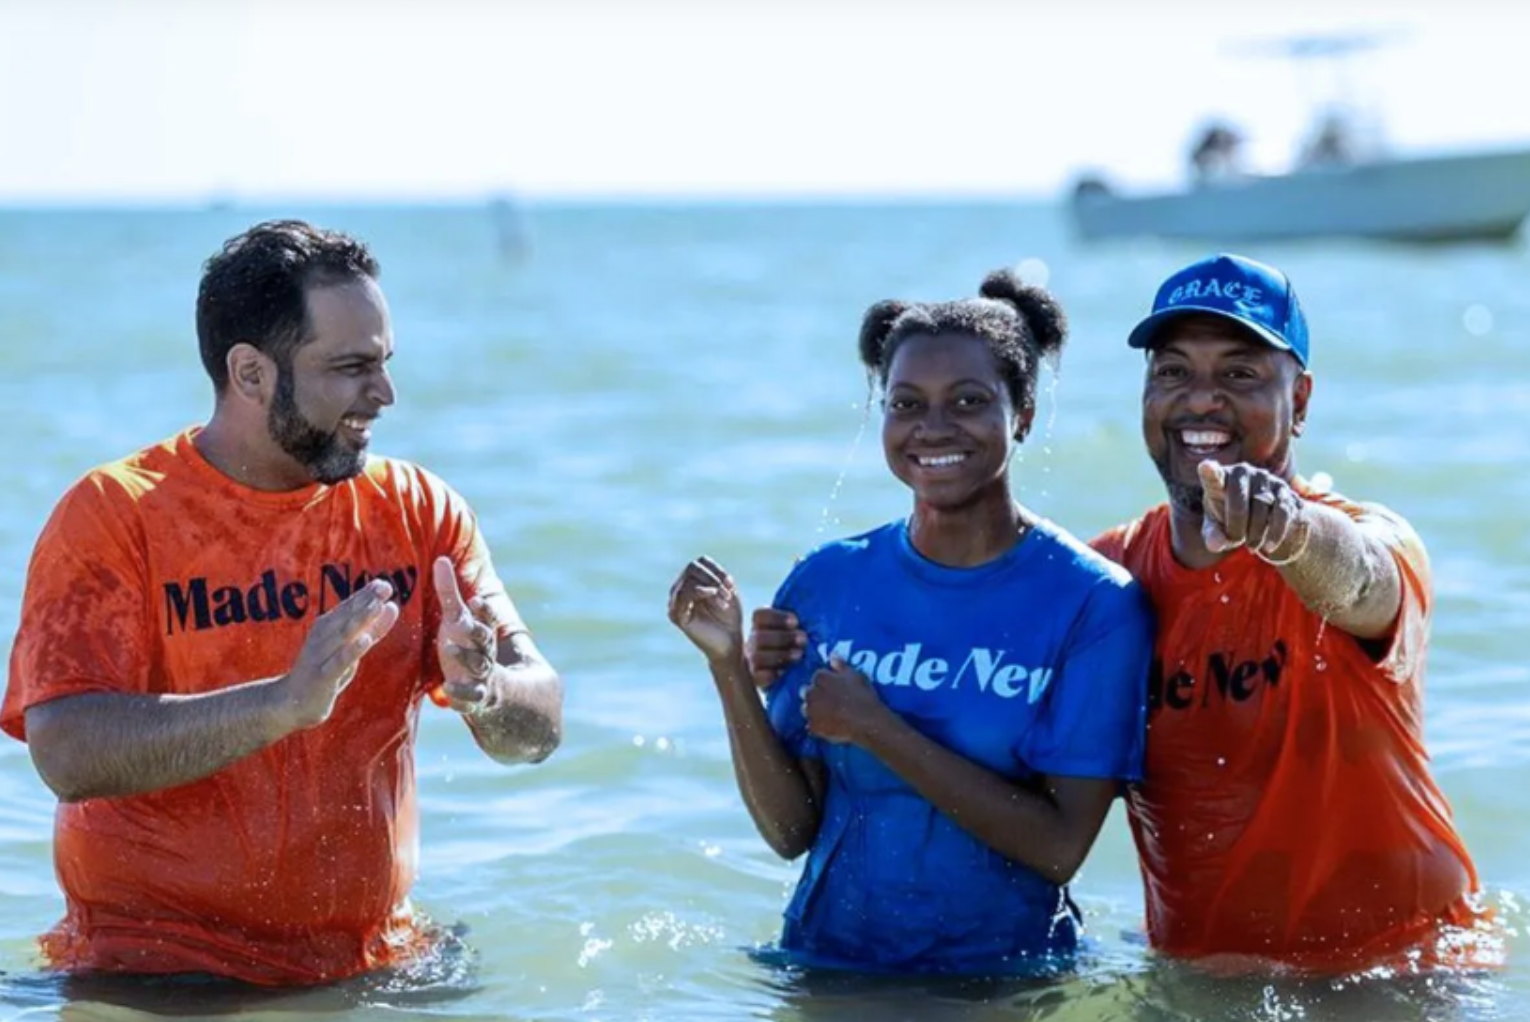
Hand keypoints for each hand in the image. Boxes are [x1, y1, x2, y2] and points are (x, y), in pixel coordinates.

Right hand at [281, 578, 399, 729]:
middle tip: (384, 587)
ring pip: (342, 635)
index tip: (385, 584)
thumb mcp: (352, 648)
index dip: (366, 594)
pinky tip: (364, 640)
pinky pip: (337, 662)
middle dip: (365, 601)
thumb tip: (392, 605)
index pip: (350, 607)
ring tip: (377, 606)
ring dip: (360, 619)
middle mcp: (322, 637)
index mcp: (329, 627)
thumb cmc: (325, 671)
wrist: (290, 702)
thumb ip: (373, 628)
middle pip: (347, 616)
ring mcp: (320, 656)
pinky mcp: (321, 678)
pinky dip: (350, 650)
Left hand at [434, 556, 499, 713]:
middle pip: (484, 640)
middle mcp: (485, 652)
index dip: (483, 611)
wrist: (494, 688)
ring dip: (466, 658)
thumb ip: (448, 592)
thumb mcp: (456, 620)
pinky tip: (447, 691)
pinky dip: (459, 694)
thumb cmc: (466, 645)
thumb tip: (440, 559)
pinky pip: (469, 697)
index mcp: (482, 632)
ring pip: (479, 665)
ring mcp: (482, 675)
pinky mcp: (474, 697)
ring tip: (450, 649)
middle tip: (464, 624)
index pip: (487, 618)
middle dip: (476, 631)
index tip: (475, 601)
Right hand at [668, 556, 743, 663]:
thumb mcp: (727, 591)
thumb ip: (716, 575)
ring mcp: (676, 604)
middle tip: (728, 594)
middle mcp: (679, 592)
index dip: (716, 569)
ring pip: (688, 579)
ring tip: (724, 601)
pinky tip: (715, 598)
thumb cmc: (730, 618)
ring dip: (711, 586)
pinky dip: (702, 591)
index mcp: (691, 584)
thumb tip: (700, 563)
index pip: (698, 563)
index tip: (730, 584)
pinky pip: (684, 594)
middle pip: (692, 567)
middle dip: (714, 578)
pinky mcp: (677, 616)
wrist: (731, 644)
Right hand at [745, 607, 805, 688]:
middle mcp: (753, 643)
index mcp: (761, 627)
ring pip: (757, 656)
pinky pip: (757, 677)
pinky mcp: (755, 680)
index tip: (796, 622)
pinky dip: (770, 675)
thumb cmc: (798, 649)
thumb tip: (813, 617)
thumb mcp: (797, 634)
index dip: (776, 618)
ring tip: (799, 655)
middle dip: (783, 637)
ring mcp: (752, 662)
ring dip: (780, 655)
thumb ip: (798, 627)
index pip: (759, 616)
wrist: (794, 678)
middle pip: (759, 637)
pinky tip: (784, 672)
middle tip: (803, 639)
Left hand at [803, 657, 887, 745]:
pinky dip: (817, 725)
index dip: (825, 682)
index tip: (834, 688)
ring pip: (806, 708)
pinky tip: (828, 726)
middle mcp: (811, 692)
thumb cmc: (863, 696)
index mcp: (820, 677)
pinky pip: (810, 724)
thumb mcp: (856, 676)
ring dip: (813, 709)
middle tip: (829, 701)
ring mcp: (810, 710)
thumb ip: (841, 665)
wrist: (867, 722)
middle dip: (815, 695)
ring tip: (827, 714)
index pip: (816, 677)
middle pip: (806, 692)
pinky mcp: (813, 726)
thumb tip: (831, 656)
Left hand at [1197, 460, 1307, 559]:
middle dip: (1236, 525)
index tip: (1206, 467)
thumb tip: (1215, 544)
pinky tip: (1268, 547)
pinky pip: (1281, 511)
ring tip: (1250, 547)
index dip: (1210, 471)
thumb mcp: (1217, 529)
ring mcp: (1264, 478)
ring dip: (1256, 531)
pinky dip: (1275, 532)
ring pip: (1262, 504)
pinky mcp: (1283, 489)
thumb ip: (1213, 535)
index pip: (1212, 474)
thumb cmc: (1229, 519)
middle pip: (1238, 496)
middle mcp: (1241, 472)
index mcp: (1219, 480)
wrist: (1263, 518)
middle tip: (1235, 541)